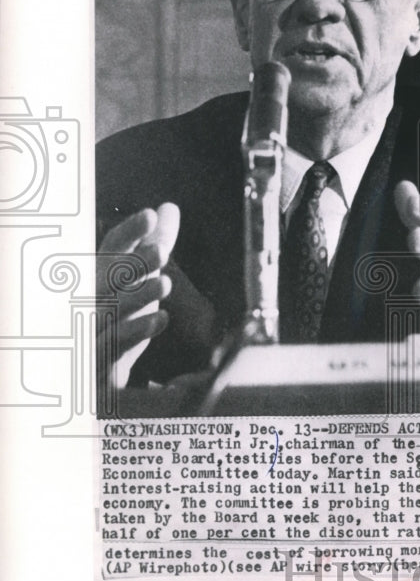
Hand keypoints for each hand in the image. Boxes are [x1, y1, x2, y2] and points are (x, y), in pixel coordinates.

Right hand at [97, 203, 179, 389]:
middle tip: (162, 250)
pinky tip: (161, 319)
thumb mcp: (134, 277)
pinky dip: (137, 331)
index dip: (130, 232)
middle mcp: (91, 296)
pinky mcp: (100, 358)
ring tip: (164, 284)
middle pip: (110, 276)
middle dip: (135, 263)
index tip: (150, 215)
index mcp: (99, 272)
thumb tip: (168, 208)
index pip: (111, 248)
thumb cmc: (115, 314)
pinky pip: (116, 343)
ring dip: (138, 296)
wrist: (90, 372)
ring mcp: (92, 326)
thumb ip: (152, 245)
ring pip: (112, 309)